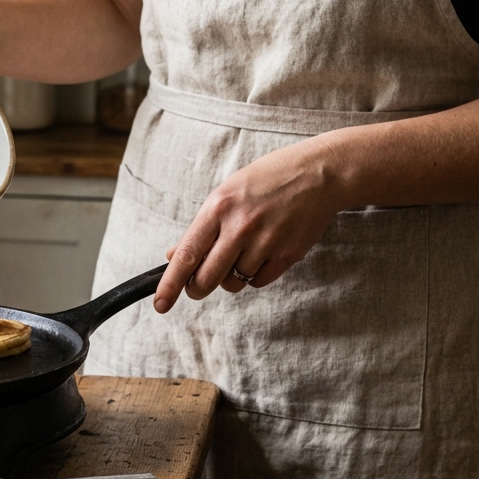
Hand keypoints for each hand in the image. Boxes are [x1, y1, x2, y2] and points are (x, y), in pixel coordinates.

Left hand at [154, 136, 348, 311]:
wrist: (318, 174)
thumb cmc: (267, 180)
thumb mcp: (227, 192)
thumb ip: (201, 227)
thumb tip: (174, 256)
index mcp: (218, 208)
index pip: (186, 255)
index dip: (170, 284)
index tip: (160, 304)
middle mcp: (239, 227)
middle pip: (207, 279)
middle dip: (198, 288)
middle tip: (199, 284)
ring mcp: (265, 242)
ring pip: (233, 283)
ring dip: (231, 277)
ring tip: (243, 251)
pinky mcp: (287, 254)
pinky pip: (259, 281)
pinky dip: (255, 275)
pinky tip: (263, 252)